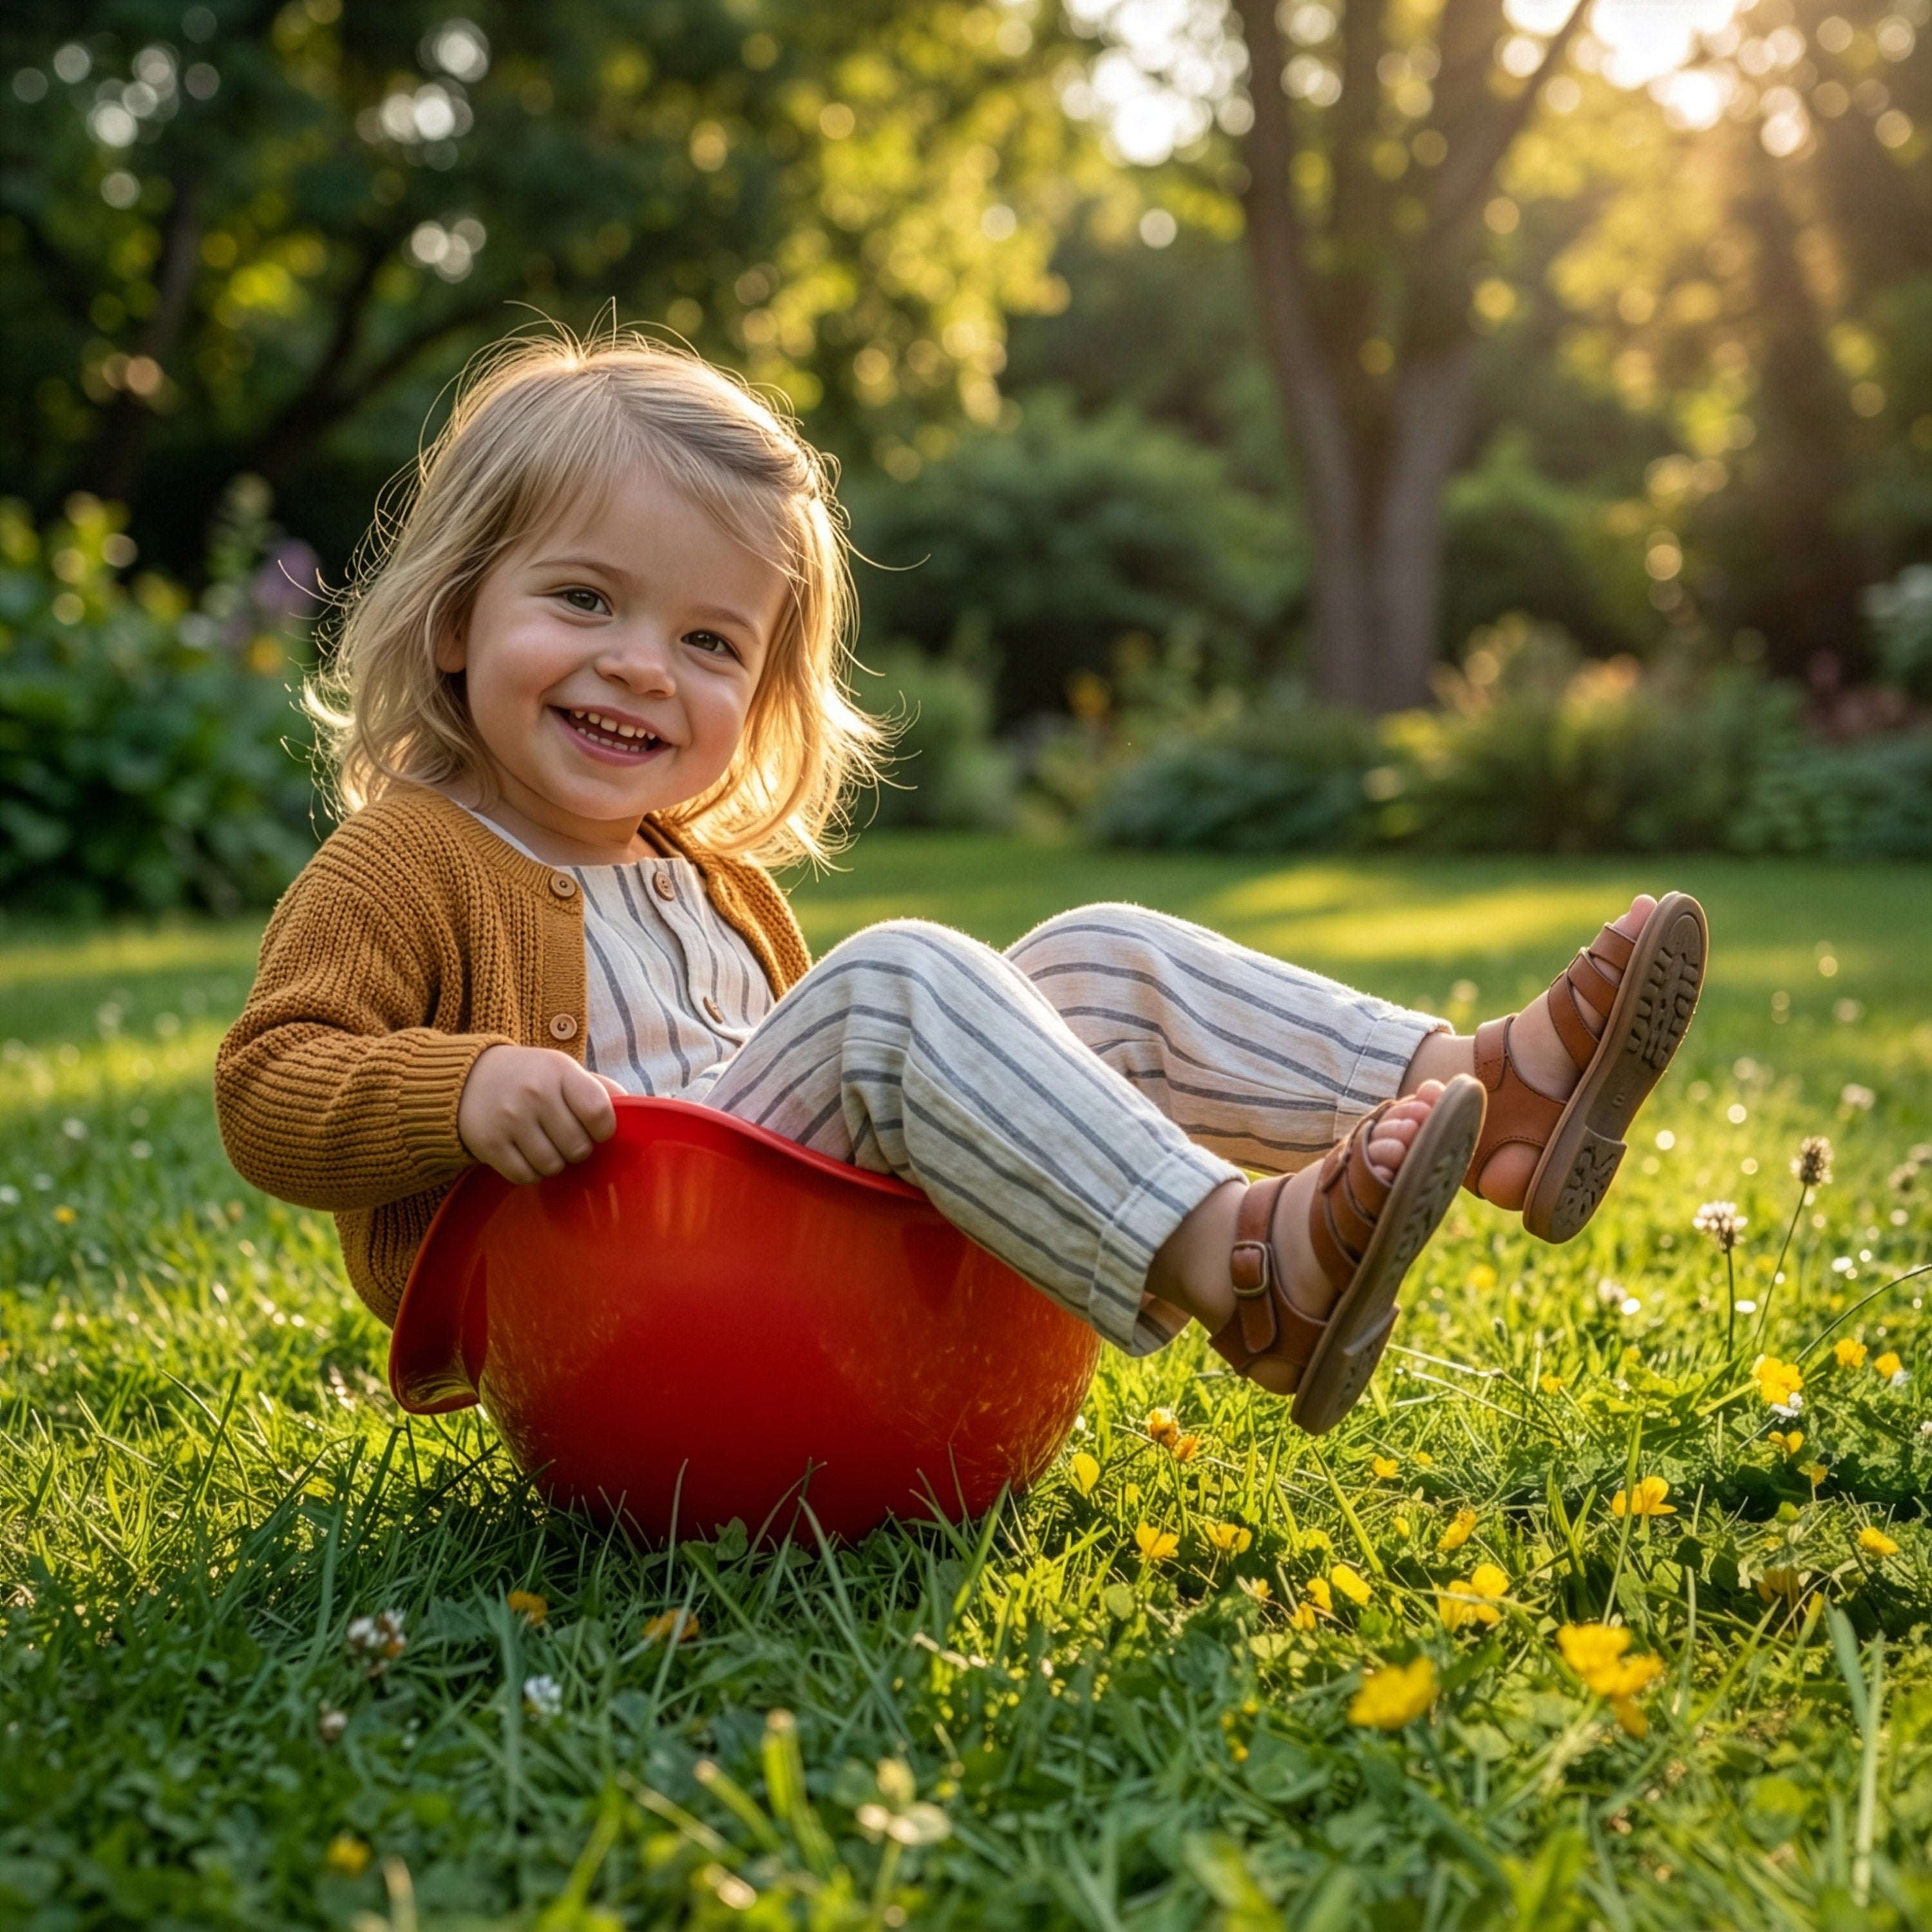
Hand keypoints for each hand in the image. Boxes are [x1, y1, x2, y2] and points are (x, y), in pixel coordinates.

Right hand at [456, 1044, 622, 1183]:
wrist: (468, 1079)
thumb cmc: (531, 1077)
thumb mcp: (564, 1070)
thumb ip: (600, 1090)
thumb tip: (638, 1111)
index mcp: (560, 1072)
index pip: (600, 1114)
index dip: (604, 1130)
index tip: (596, 1129)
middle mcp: (535, 1094)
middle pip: (578, 1148)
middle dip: (578, 1148)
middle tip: (566, 1136)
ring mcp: (510, 1120)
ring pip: (553, 1166)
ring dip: (555, 1162)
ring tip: (545, 1143)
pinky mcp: (489, 1144)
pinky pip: (526, 1176)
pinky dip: (531, 1172)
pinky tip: (526, 1153)